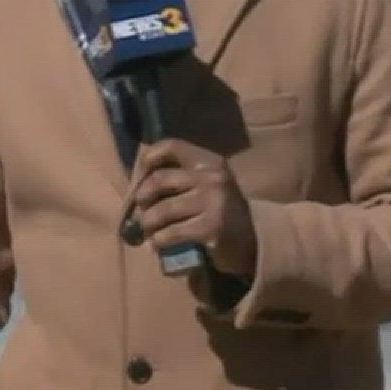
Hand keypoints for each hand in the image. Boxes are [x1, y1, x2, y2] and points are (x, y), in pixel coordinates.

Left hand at [129, 139, 257, 277]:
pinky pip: (170, 233)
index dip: (148, 159)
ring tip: (149, 230)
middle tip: (143, 211)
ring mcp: (213, 203)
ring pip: (161, 211)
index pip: (171, 146)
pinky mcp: (211, 229)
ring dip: (148, 224)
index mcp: (209, 161)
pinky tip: (159, 243)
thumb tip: (138, 179)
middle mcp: (212, 178)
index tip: (140, 176)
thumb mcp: (208, 183)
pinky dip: (158, 241)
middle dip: (142, 198)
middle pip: (159, 180)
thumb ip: (181, 176)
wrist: (252, 240)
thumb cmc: (220, 210)